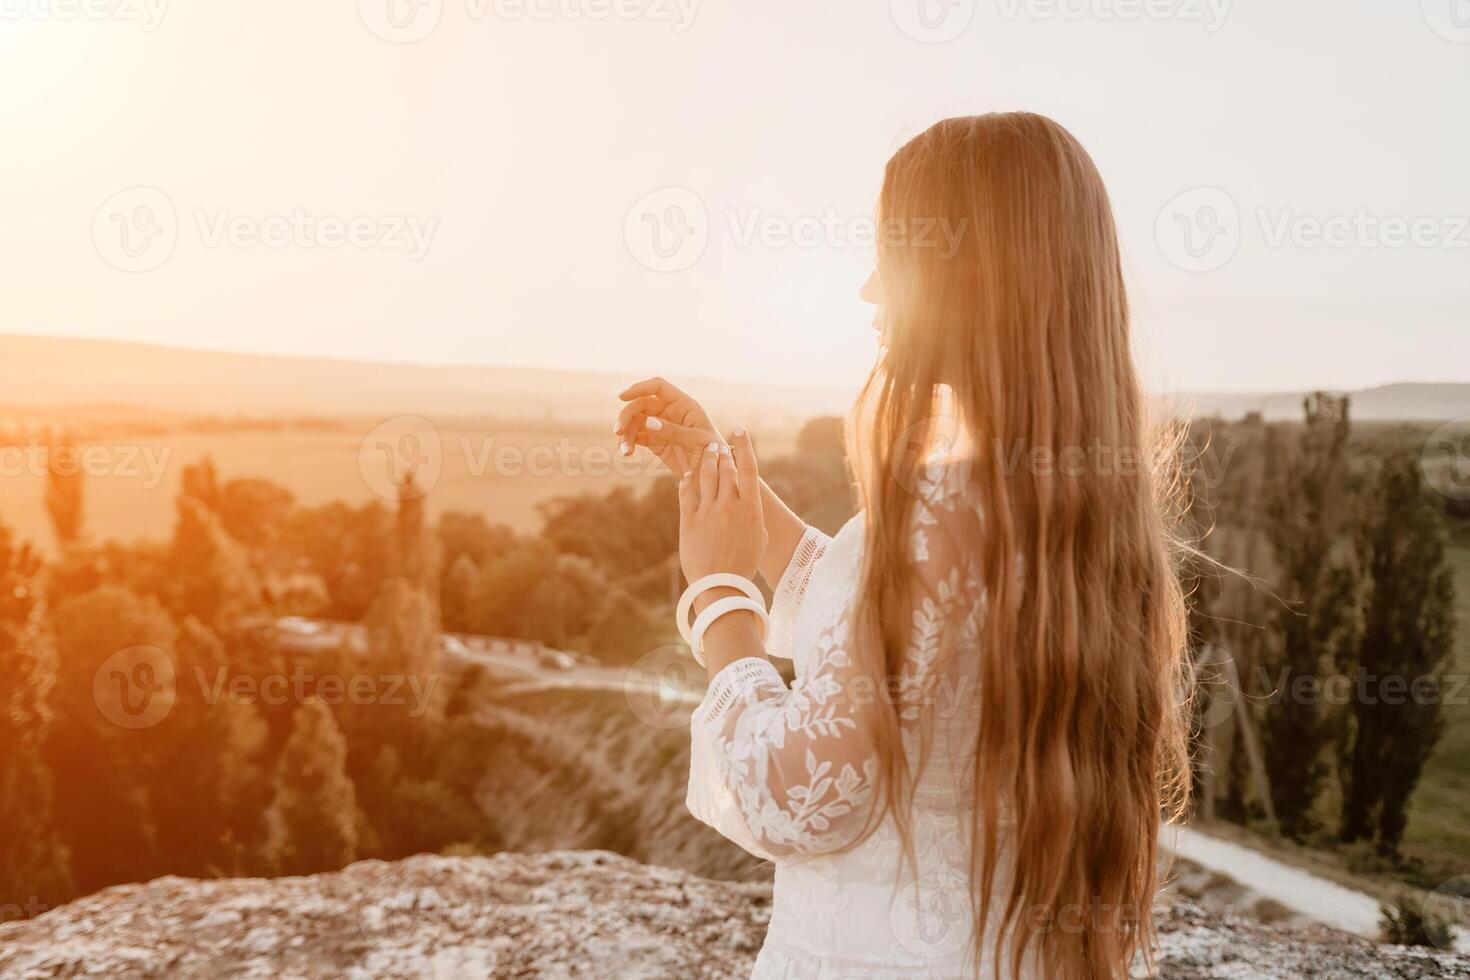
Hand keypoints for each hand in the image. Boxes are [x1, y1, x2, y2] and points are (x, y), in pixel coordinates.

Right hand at [615, 377, 719, 474]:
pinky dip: (628, 443)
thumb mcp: (698, 441)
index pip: (658, 387)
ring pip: (635, 422)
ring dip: (625, 433)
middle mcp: (669, 412)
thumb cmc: (712, 453)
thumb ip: (674, 431)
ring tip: (625, 450)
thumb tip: (648, 421)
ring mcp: (661, 426)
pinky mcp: (655, 442)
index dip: (639, 388)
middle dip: (627, 415)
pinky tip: (627, 453)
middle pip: (641, 405)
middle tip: (619, 431)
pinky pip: (636, 437)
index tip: (622, 397)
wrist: (714, 475)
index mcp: (683, 404)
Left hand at [678, 429, 765, 583]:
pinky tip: (688, 474)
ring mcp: (708, 511)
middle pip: (726, 468)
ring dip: (706, 459)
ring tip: (707, 451)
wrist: (720, 587)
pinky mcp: (689, 520)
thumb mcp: (759, 539)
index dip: (744, 446)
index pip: (749, 468)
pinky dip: (688, 479)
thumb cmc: (744, 566)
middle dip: (722, 452)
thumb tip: (748, 503)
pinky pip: (687, 491)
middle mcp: (730, 505)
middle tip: (719, 445)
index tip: (739, 430)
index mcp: (752, 509)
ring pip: (706, 475)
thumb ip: (753, 516)